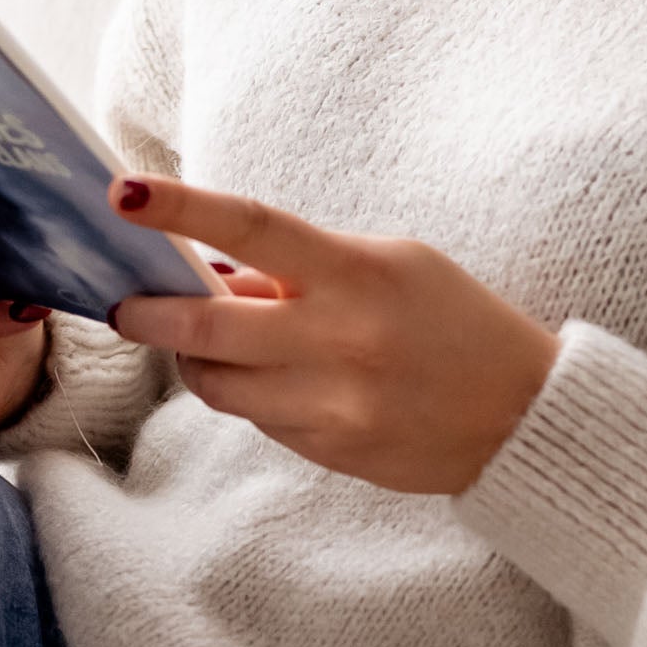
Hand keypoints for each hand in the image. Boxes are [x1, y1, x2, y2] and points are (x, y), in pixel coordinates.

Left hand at [105, 176, 556, 493]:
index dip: (181, 209)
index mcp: (357, 276)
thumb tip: (220, 275)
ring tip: (209, 344)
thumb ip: (307, 267)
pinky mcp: (328, 451)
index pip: (252, 229)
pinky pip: (258, 421)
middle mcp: (338, 342)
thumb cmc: (457, 324)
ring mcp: (331, 405)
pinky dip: (252, 396)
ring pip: (218, 387)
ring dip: (196, 361)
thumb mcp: (393, 267)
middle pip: (206, 330)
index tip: (123, 194)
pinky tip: (280, 381)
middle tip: (125, 304)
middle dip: (148, 316)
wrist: (523, 417)